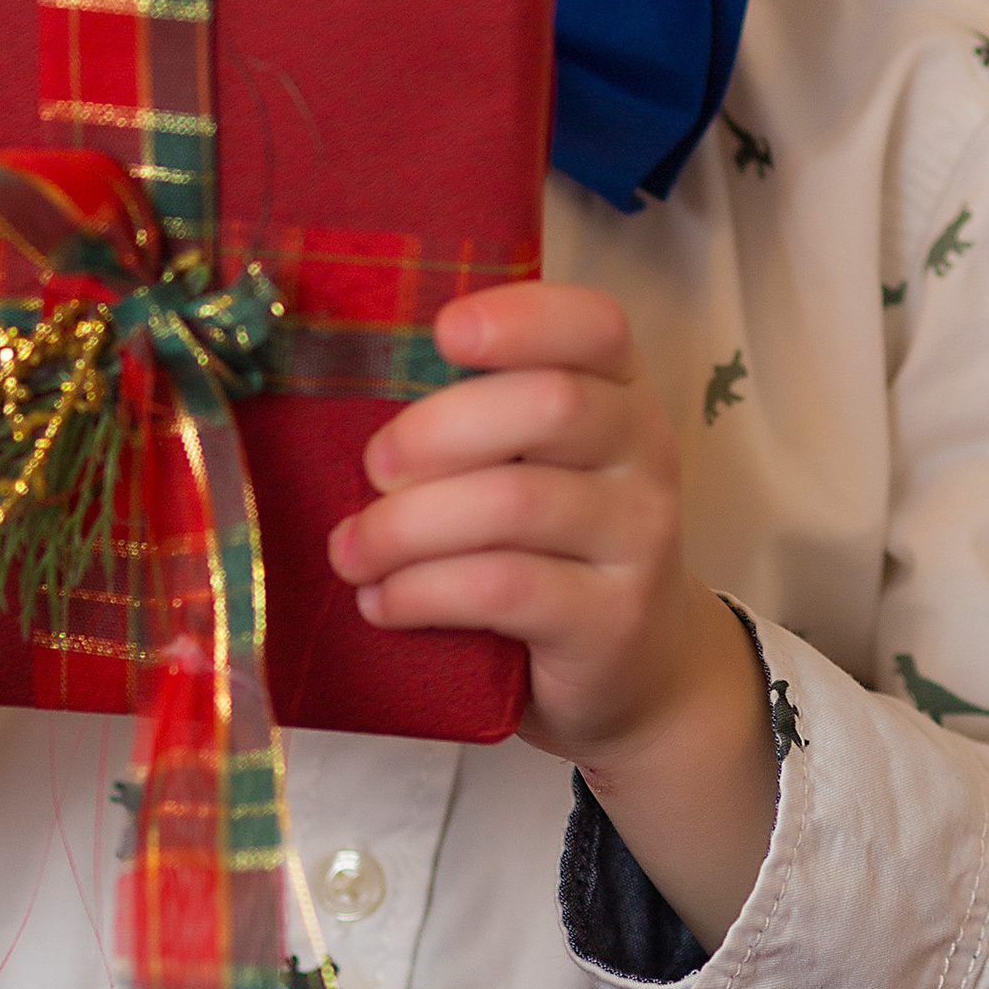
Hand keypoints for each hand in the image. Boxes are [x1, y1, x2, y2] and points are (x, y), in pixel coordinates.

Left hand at [328, 282, 775, 946]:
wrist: (638, 670)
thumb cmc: (555, 547)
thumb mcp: (537, 466)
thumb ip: (482, 422)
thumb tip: (342, 399)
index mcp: (623, 393)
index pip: (596, 325)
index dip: (521, 317)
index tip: (442, 333)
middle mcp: (646, 454)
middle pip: (550, 405)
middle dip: (437, 432)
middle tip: (373, 469)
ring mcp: (640, 539)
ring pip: (513, 505)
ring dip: (406, 526)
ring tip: (352, 552)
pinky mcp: (614, 620)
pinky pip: (503, 589)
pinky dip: (424, 591)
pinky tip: (383, 601)